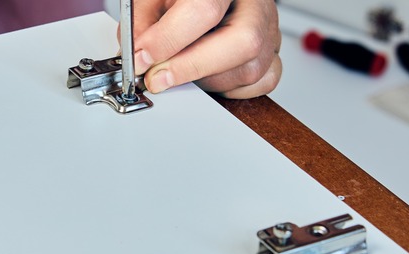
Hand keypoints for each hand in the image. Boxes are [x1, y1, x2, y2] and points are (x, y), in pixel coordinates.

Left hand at [124, 0, 281, 98]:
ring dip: (206, 81)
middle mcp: (255, 4)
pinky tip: (210, 77)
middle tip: (157, 78)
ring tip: (180, 72)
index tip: (141, 58)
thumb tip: (135, 55)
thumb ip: (142, 21)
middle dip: (192, 67)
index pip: (204, 9)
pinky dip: (231, 89)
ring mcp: (269, 29)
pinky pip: (262, 82)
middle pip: (243, 41)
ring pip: (250, 69)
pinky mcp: (273, 54)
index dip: (168, 39)